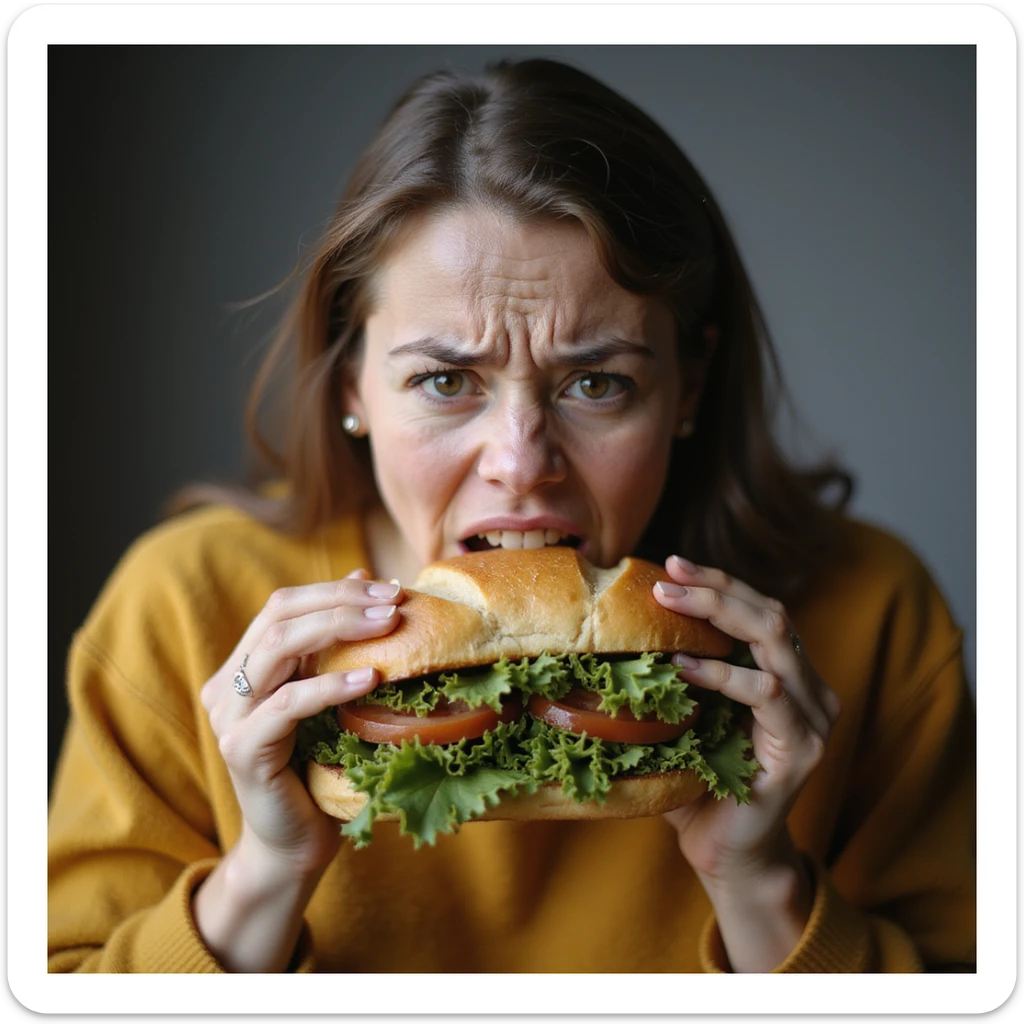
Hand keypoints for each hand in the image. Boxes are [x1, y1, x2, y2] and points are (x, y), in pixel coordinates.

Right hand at [200, 569, 403, 876]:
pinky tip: (371, 677)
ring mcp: (228, 717)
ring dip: (338, 628)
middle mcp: (226, 686)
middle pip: (279, 617)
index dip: (335, 591)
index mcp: (243, 666)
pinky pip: (288, 704)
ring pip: (277, 648)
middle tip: (393, 602)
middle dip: (341, 602)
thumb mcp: (330, 694)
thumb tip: (363, 578)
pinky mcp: (243, 749)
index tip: (389, 589)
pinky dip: (331, 685)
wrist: (295, 843)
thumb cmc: (319, 766)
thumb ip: (335, 642)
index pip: (284, 605)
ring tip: (387, 625)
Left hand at [653, 554, 841, 967]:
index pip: (761, 610)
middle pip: (772, 615)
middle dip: (717, 587)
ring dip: (719, 614)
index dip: (720, 582)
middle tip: (667, 574)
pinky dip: (722, 674)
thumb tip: (614, 631)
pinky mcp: (801, 750)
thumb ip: (675, 680)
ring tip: (669, 602)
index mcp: (789, 678)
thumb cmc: (701, 783)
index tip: (672, 563)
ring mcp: (812, 720)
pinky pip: (765, 695)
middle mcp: (810, 691)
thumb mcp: (689, 718)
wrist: (728, 856)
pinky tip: (682, 666)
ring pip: (775, 642)